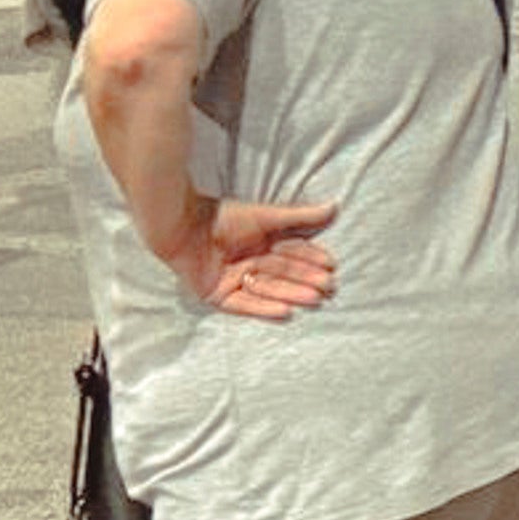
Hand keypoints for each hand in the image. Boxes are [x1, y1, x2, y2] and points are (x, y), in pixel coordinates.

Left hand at [168, 193, 340, 318]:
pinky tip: (286, 312)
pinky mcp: (218, 296)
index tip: (331, 265)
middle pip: (283, 275)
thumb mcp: (267, 217)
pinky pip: (244, 305)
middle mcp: (249, 264)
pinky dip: (264, 309)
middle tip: (329, 288)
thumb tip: (334, 207)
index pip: (291, 254)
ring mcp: (233, 281)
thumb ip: (299, 217)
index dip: (311, 259)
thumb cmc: (225, 216)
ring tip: (314, 299)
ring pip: (268, 290)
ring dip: (292, 295)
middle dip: (306, 281)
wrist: (184, 225)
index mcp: (260, 245)